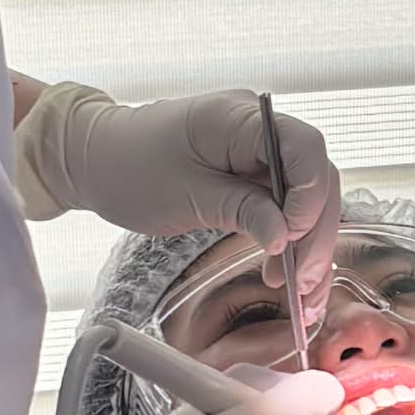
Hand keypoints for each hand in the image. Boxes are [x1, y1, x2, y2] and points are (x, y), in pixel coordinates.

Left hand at [15, 82, 339, 307]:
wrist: (98, 159)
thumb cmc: (129, 166)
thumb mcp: (183, 195)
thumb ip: (240, 210)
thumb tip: (286, 236)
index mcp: (238, 118)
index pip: (304, 147)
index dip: (310, 194)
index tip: (294, 236)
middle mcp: (258, 131)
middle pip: (316, 178)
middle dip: (316, 234)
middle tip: (302, 283)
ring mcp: (259, 155)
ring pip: (308, 200)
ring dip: (310, 247)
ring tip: (301, 296)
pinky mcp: (254, 178)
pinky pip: (286, 210)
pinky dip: (293, 244)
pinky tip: (290, 279)